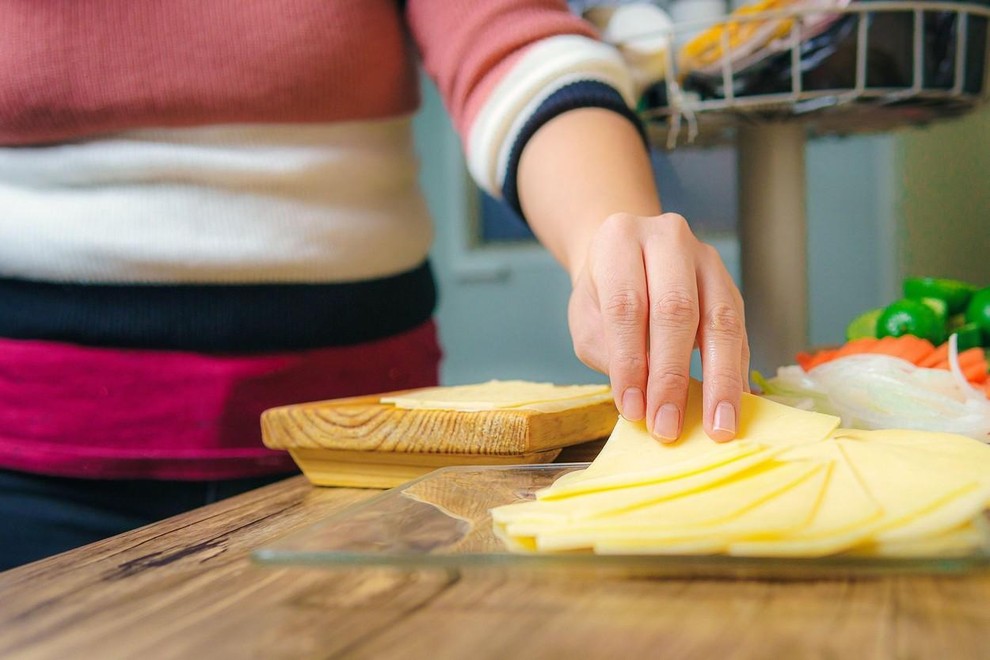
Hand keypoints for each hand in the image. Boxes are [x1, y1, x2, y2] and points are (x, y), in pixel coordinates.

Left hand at [567, 212, 749, 441]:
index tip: (633, 410)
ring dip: (719, 380)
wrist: (627, 255)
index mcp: (619, 241)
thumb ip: (610, 353)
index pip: (626, 306)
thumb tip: (644, 398)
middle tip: (668, 425)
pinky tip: (733, 405)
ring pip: (720, 319)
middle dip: (672, 377)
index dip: (629, 362)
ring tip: (717, 426)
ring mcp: (705, 258)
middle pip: (676, 310)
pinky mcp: (729, 283)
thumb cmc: (602, 293)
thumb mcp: (587, 320)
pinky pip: (739, 330)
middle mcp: (667, 239)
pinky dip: (736, 372)